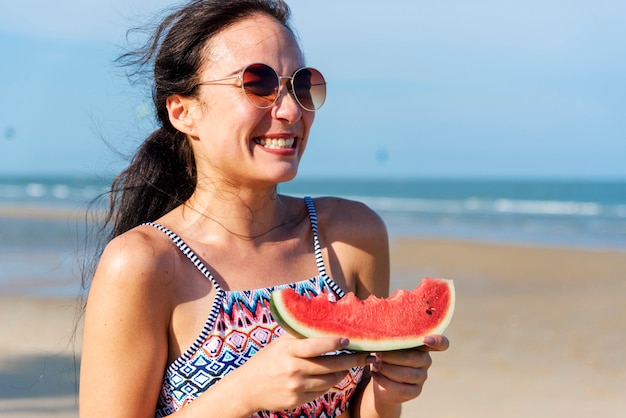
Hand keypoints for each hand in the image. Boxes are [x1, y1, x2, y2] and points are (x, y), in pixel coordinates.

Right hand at [232, 334, 372, 412]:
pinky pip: (321, 391)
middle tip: (366, 356)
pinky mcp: (298, 400)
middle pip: (331, 366)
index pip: (317, 346)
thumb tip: (320, 317)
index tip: (350, 340)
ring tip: (350, 365)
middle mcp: (294, 369)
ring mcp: (296, 387)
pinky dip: (328, 383)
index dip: (335, 343)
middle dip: (352, 361)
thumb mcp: (279, 344)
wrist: (246, 389)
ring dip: (342, 373)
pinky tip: (331, 376)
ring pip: (330, 380)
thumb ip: (299, 334)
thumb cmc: (266, 361)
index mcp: (289, 351)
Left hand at [369, 335, 449, 404]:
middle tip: (378, 353)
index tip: (425, 339)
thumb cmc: (385, 355)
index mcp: (422, 345)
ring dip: (386, 368)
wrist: (381, 379)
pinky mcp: (415, 391)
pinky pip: (400, 388)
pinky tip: (375, 374)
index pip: (441, 343)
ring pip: (406, 374)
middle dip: (391, 356)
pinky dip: (384, 380)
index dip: (437, 341)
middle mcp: (426, 360)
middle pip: (413, 358)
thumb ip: (392, 338)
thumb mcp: (388, 344)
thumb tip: (382, 334)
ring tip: (375, 363)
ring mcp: (422, 376)